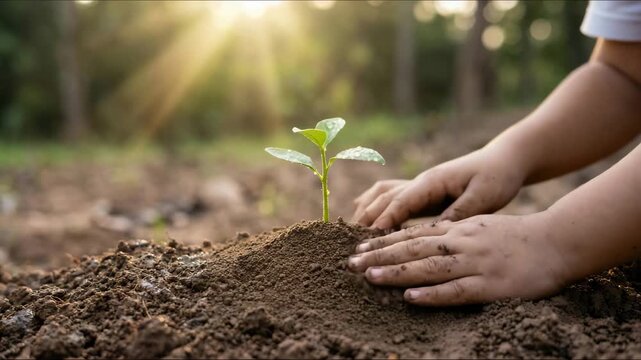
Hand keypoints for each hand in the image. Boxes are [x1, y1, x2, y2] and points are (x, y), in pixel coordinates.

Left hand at [347, 213, 568, 305]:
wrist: (557, 241)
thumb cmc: (515, 236)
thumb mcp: (479, 225)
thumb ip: (451, 232)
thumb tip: (421, 242)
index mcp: (458, 229)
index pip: (413, 234)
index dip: (383, 242)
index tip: (359, 249)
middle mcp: (462, 242)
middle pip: (413, 248)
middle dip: (380, 256)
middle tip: (351, 264)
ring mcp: (476, 263)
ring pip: (430, 267)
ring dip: (398, 272)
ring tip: (371, 278)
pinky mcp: (491, 284)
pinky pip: (457, 290)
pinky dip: (433, 294)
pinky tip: (411, 297)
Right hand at [352, 147, 525, 228]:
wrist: (504, 160)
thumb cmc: (497, 176)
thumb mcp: (484, 197)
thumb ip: (458, 213)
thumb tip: (435, 232)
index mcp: (432, 181)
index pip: (399, 201)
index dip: (383, 220)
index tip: (368, 238)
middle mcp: (420, 181)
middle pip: (383, 198)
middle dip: (366, 218)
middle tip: (353, 243)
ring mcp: (420, 185)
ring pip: (382, 194)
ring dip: (366, 210)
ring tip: (352, 231)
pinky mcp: (423, 192)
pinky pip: (391, 197)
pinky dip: (375, 206)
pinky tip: (367, 218)